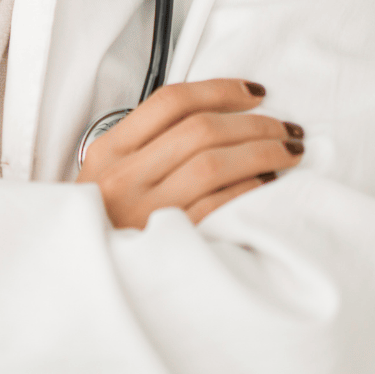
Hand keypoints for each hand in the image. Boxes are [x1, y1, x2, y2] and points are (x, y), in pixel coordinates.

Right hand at [76, 79, 304, 228]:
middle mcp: (125, 177)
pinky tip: (268, 183)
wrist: (86, 283)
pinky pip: (217, 207)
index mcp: (110, 151)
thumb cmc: (103, 220)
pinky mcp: (169, 243)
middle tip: (285, 126)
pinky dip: (248, 189)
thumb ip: (146, 143)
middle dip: (254, 123)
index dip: (220, 90)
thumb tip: (215, 115)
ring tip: (288, 151)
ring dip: (261, 153)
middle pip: (200, 130)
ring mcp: (147, 211)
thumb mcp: (107, 173)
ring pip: (214, 164)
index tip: (254, 92)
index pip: (171, 103)